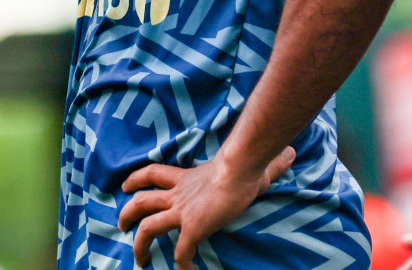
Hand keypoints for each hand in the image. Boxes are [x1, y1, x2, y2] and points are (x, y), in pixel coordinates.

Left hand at [118, 147, 295, 269]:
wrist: (240, 171)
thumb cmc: (244, 164)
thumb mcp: (249, 162)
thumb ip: (267, 163)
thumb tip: (289, 152)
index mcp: (186, 178)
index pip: (153, 173)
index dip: (137, 178)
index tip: (125, 186)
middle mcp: (179, 195)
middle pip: (142, 201)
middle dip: (128, 213)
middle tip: (121, 224)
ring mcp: (183, 212)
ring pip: (149, 228)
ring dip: (141, 245)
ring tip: (139, 260)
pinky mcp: (192, 228)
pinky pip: (181, 252)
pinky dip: (181, 264)